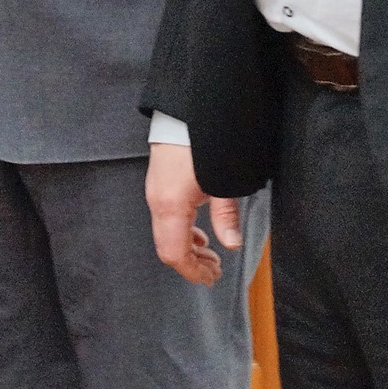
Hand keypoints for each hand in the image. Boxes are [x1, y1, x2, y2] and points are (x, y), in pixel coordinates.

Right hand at [146, 142, 244, 286]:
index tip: (212, 278)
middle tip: (216, 269)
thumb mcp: (224, 182)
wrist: (186, 110)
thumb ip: (226, 215)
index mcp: (170, 206)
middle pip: (167, 247)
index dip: (193, 271)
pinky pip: (165, 218)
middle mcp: (157, 201)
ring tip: (210, 252)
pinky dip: (181, 231)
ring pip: (165, 233)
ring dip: (187, 247)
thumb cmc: (202, 143)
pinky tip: (198, 231)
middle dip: (191, 263)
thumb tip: (232, 244)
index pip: (175, 254)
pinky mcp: (158, 182)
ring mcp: (155, 191)